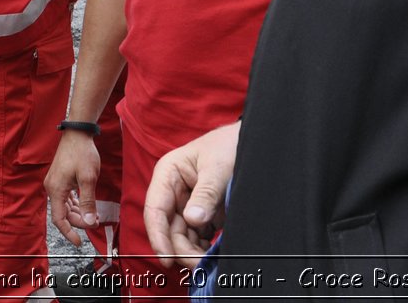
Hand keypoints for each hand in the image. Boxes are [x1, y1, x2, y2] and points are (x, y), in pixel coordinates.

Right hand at [44, 130, 100, 245]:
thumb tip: (90, 222)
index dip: (69, 233)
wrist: (78, 132)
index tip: (80, 242)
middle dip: (78, 221)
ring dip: (78, 213)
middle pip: (63, 213)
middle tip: (95, 222)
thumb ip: (88, 202)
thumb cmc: (83, 153)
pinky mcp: (60, 178)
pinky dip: (76, 204)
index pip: (59, 219)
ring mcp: (55, 182)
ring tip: (94, 215)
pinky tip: (87, 205)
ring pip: (65, 206)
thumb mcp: (88, 178)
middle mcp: (52, 188)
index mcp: (56, 190)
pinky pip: (66, 197)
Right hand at [142, 122, 239, 267]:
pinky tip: (212, 254)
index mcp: (168, 174)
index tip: (167, 258)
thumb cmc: (229, 146)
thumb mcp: (217, 167)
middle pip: (169, 228)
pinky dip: (202, 248)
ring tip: (208, 264)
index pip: (155, 210)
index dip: (158, 236)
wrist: (252, 143)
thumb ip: (206, 194)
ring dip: (192, 251)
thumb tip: (193, 220)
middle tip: (199, 265)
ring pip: (182, 235)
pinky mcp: (203, 214)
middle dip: (180, 248)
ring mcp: (188, 204)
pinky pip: (197, 236)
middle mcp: (174, 192)